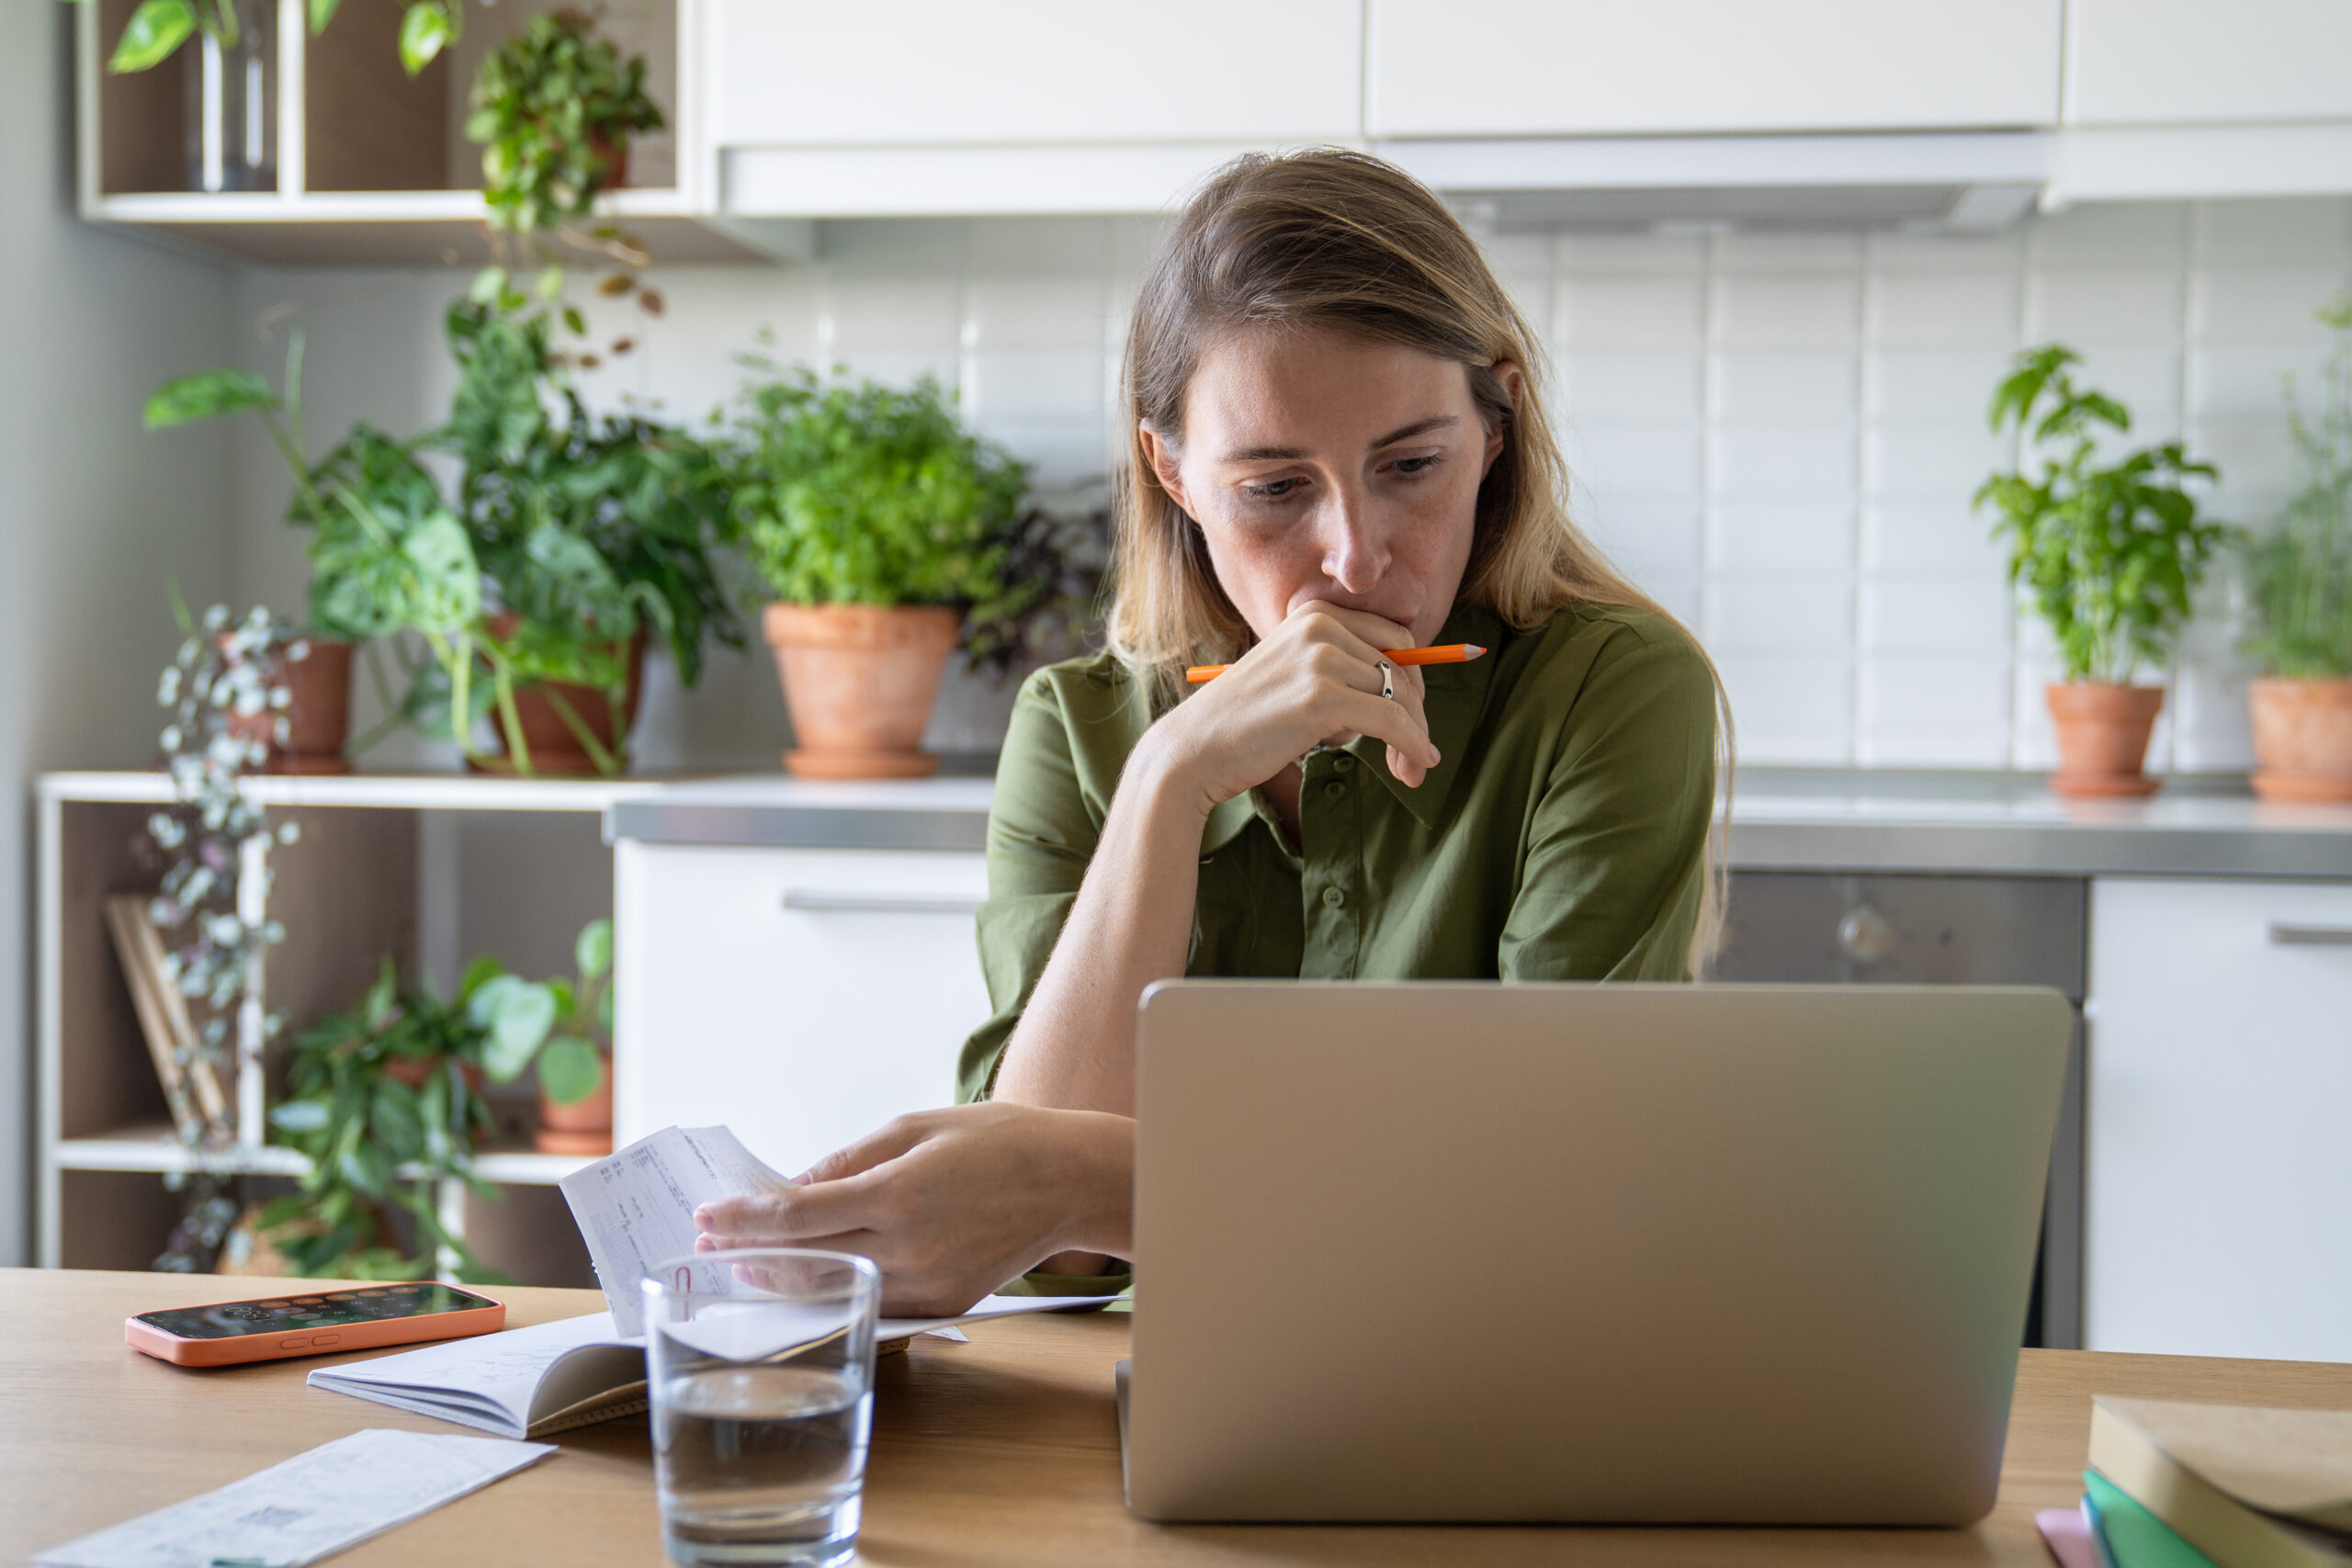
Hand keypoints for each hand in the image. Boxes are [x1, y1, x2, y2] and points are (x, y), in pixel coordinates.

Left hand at [692, 1102, 1133, 1316]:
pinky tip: (809, 1277)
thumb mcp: (916, 1127)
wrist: (1069, 1183)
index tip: (707, 1215)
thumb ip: (849, 1161)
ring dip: (784, 1277)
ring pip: (835, 1289)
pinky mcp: (943, 1305)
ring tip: (748, 1262)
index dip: (743, 1218)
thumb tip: (794, 1188)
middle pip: (805, 1260)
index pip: (797, 1216)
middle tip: (711, 1241)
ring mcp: (926, 1284)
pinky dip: (836, 1288)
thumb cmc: (998, 1142)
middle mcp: (908, 1248)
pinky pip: (874, 1300)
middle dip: (750, 1251)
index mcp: (898, 1194)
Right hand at [1147, 600, 1440, 811]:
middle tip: (1421, 753)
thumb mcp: (1294, 676)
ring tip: (1412, 770)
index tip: (1415, 719)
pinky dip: (1412, 746)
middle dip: (1417, 712)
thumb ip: (1340, 669)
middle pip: (1403, 667)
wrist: (1194, 750)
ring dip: (1414, 738)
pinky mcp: (1322, 697)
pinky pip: (1392, 721)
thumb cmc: (1245, 723)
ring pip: (1400, 697)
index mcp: (1314, 614)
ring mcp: (1320, 659)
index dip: (1413, 682)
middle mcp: (1320, 626)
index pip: (1394, 640)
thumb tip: (1408, 688)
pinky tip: (1415, 767)